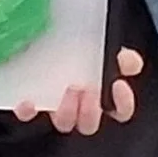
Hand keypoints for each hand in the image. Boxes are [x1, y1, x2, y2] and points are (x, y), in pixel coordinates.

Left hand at [16, 47, 144, 134]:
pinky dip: (28, 111)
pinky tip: (28, 101)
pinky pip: (27, 116)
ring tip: (64, 89)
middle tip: (85, 89)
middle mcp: (79, 104)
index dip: (123, 103)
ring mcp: (54, 106)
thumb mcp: (100, 42)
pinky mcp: (30, 105)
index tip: (118, 85)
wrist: (37, 33)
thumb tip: (129, 61)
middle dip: (90, 110)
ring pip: (64, 123)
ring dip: (66, 111)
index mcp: (101, 91)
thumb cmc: (75, 41)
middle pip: (89, 123)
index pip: (120, 111)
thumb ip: (116, 52)